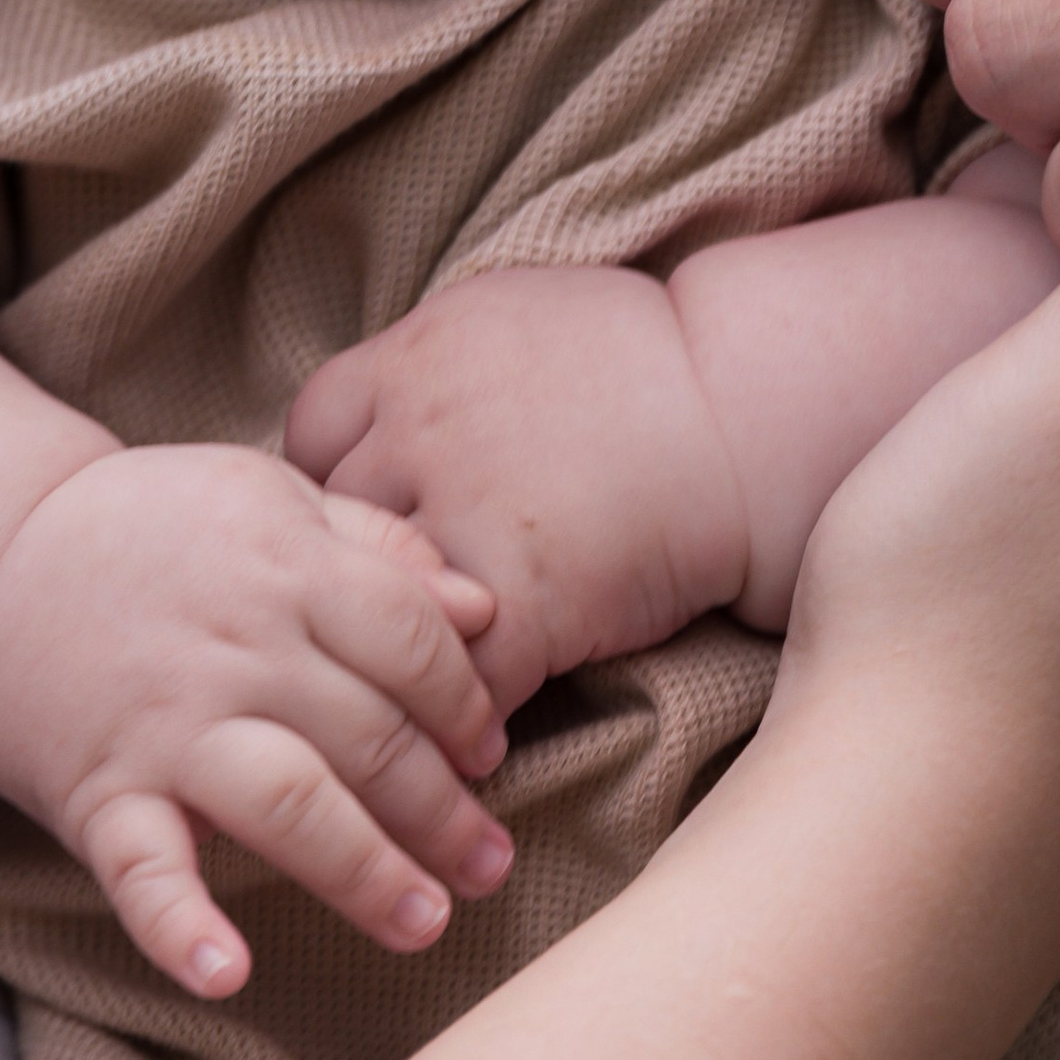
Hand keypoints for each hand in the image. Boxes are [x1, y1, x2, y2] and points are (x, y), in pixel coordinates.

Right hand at [0, 443, 514, 999]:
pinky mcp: (99, 790)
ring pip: (290, 803)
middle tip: (489, 866)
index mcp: (285, 564)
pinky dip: (178, 924)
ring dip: (365, 871)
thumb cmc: (151, 534)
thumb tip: (483, 607)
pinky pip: (142, 866)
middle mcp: (235, 645)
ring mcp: (165, 723)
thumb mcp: (268, 498)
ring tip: (424, 921)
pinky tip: (225, 973)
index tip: (487, 752)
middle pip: (369, 736)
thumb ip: (377, 545)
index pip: (410, 640)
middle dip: (443, 811)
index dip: (464, 703)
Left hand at [282, 268, 745, 712]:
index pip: (311, 435)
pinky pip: (462, 682)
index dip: (332, 488)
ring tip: (402, 706)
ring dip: (394, 663)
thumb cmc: (643, 356)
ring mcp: (466, 517)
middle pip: (331, 530)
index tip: (359, 531)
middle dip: (348, 581)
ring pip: (382, 615)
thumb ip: (431, 362)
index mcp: (412, 360)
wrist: (748, 401)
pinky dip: (467, 722)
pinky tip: (480, 745)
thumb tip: (385, 402)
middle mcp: (418, 432)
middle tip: (366, 629)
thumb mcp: (506, 315)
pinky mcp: (525, 599)